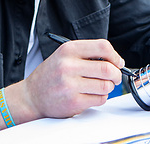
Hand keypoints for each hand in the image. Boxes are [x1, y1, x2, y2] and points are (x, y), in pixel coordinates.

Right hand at [3, 39, 123, 125]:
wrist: (31, 96)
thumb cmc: (51, 75)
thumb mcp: (64, 56)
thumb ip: (87, 54)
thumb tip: (115, 61)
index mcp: (68, 50)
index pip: (102, 47)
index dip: (115, 56)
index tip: (118, 62)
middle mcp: (68, 66)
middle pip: (107, 69)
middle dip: (116, 74)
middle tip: (115, 77)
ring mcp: (70, 85)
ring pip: (106, 86)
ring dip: (108, 87)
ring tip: (100, 86)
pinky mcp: (73, 102)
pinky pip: (100, 99)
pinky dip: (100, 98)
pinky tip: (91, 95)